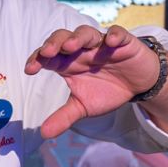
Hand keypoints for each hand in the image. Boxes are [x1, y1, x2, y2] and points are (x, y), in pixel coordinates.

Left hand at [25, 25, 157, 139]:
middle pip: (63, 38)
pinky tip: (111, 41)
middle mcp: (82, 50)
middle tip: (47, 53)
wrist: (138, 85)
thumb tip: (44, 134)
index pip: (49, 56)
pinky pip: (119, 33)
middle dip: (54, 43)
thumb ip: (64, 117)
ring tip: (71, 46)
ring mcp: (102, 44)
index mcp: (69, 63)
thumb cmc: (107, 90)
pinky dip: (115, 35)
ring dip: (78, 37)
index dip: (38, 59)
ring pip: (86, 32)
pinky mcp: (124, 42)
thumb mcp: (83, 106)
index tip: (30, 70)